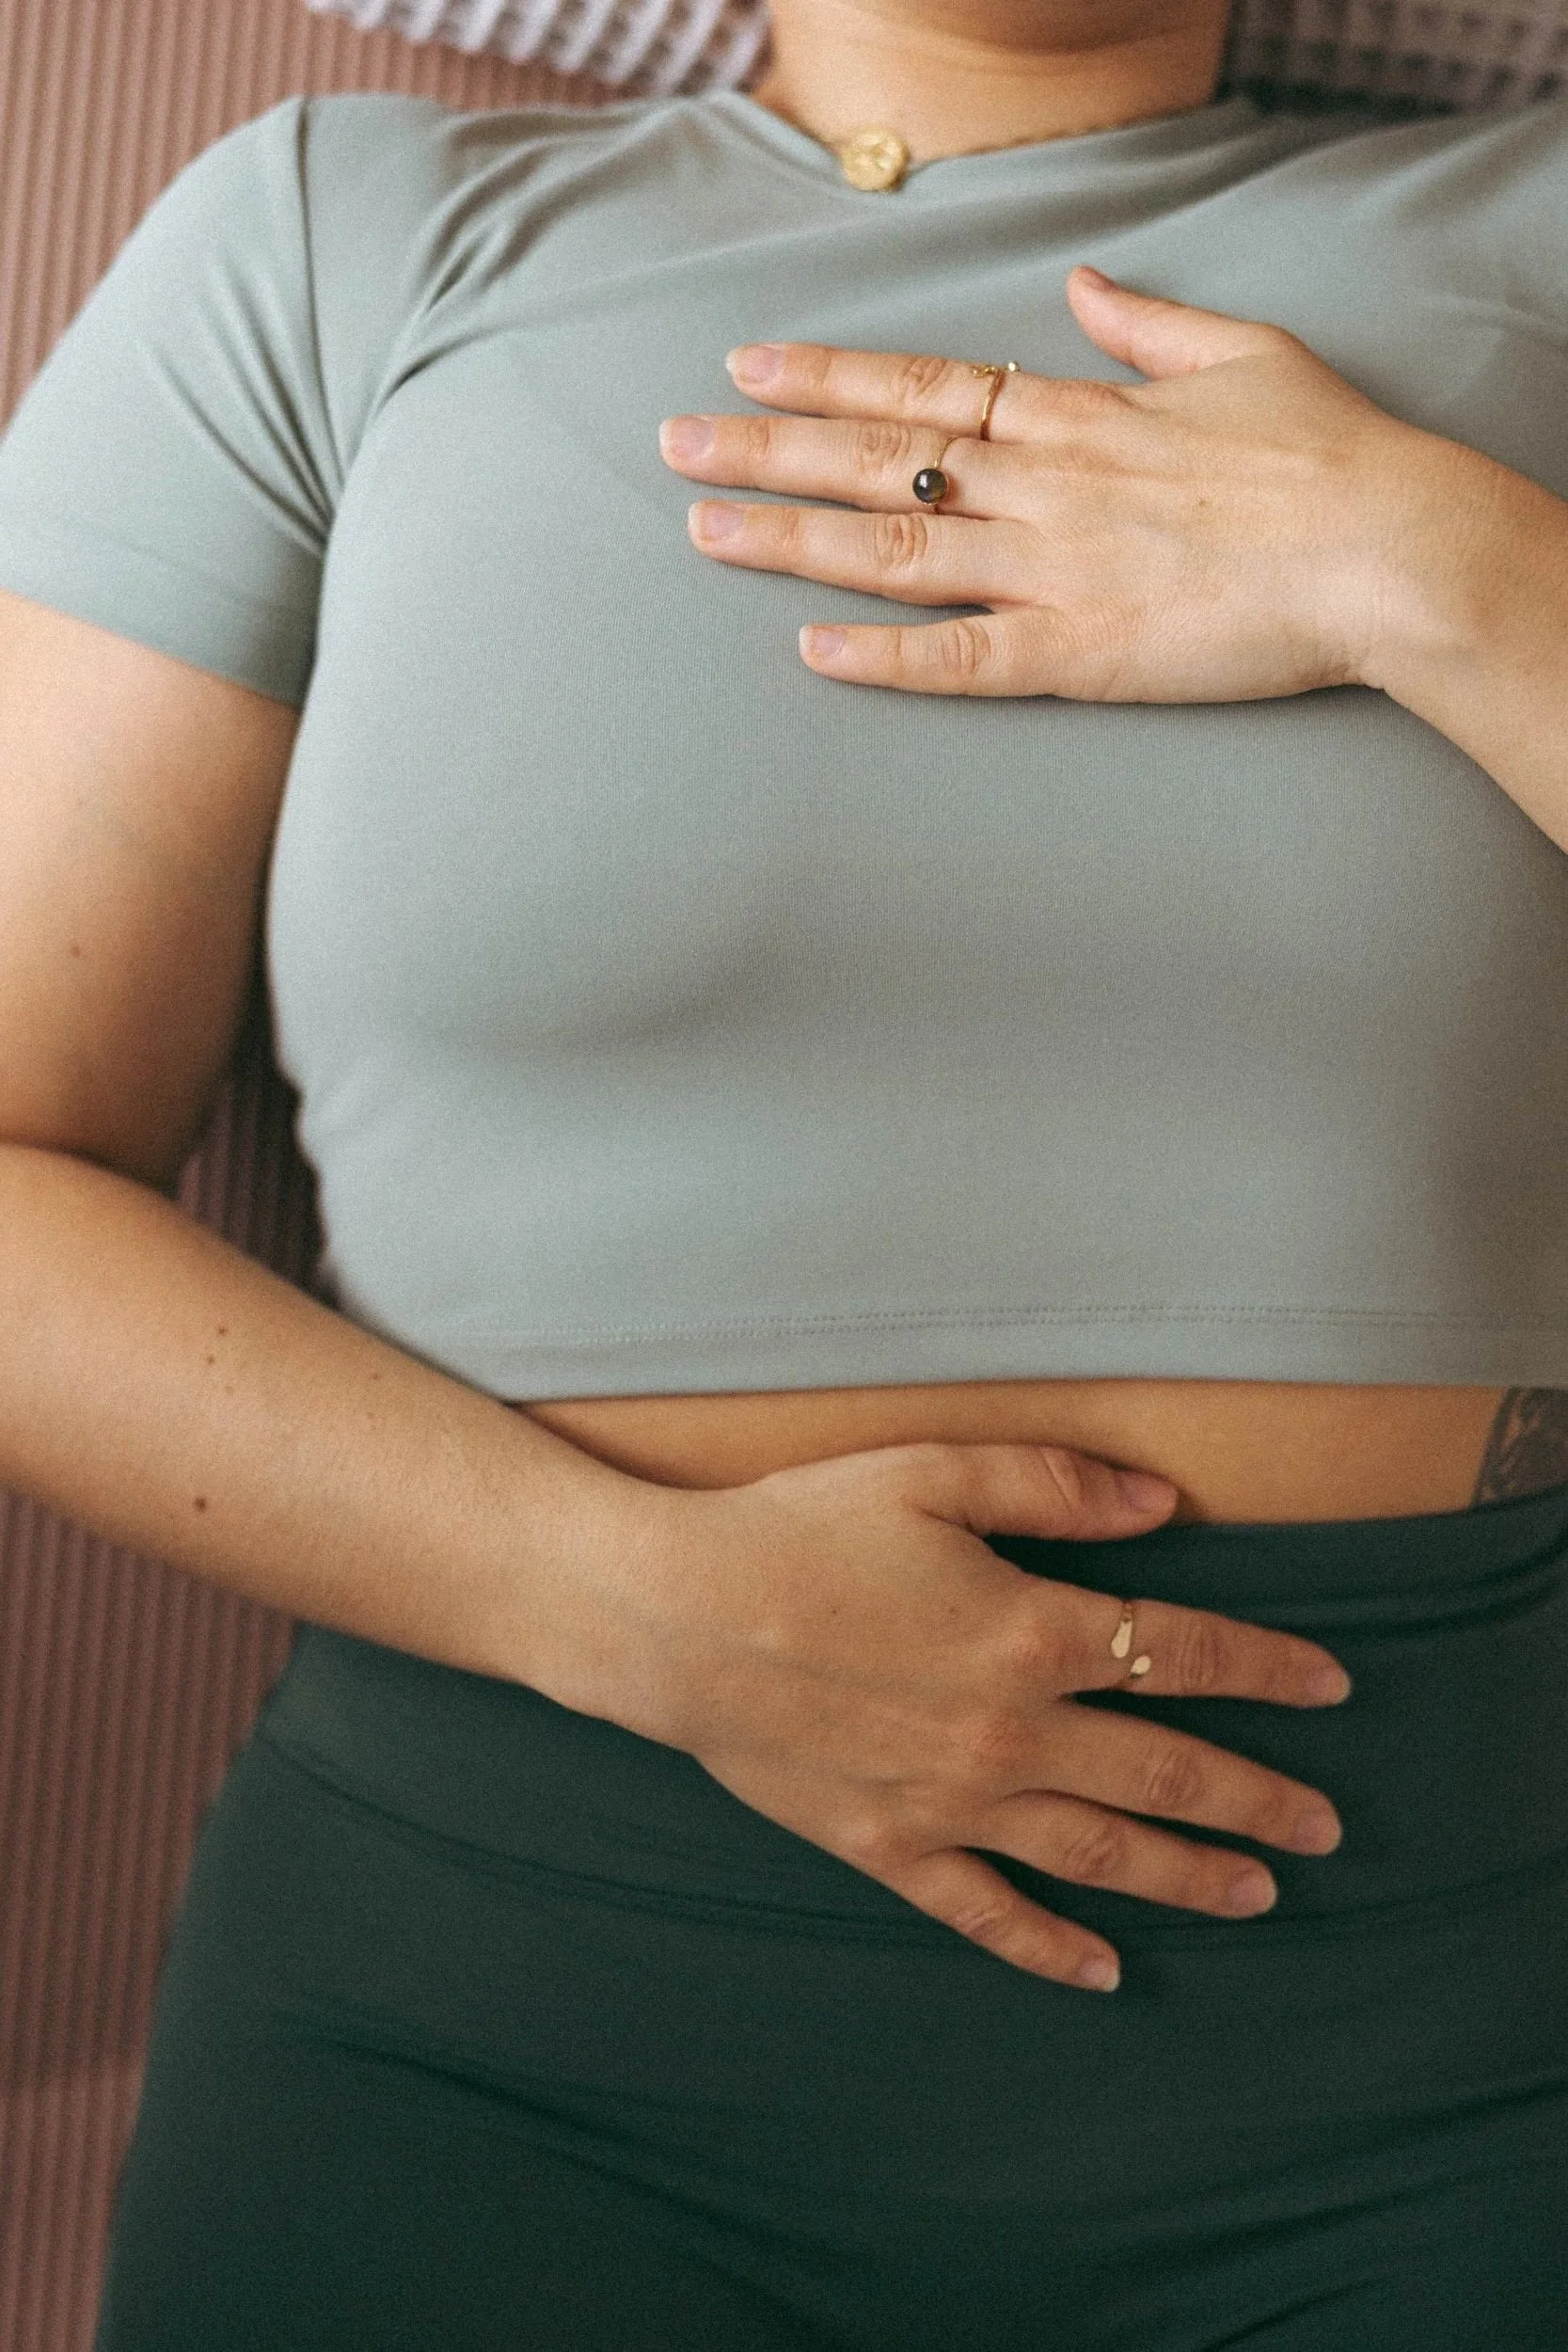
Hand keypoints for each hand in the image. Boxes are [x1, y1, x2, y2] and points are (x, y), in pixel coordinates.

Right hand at [612, 1441, 1348, 1990]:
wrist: (673, 1618)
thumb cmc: (799, 1529)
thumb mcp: (930, 1471)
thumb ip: (1053, 1484)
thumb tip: (1161, 1501)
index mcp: (1030, 1630)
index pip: (1182, 1651)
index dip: (1267, 1666)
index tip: (1332, 1684)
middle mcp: (1010, 1731)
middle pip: (1166, 1770)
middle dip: (1258, 1797)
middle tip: (1328, 1825)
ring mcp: (952, 1802)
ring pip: (1100, 1852)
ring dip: (1188, 1875)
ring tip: (1259, 1891)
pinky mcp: (889, 1847)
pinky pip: (987, 1912)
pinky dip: (1050, 1947)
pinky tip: (1104, 1971)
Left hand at [659, 267, 1447, 702]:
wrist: (1390, 548)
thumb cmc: (1331, 454)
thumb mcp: (1242, 354)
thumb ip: (1146, 325)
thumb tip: (1080, 290)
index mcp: (1078, 416)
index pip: (924, 387)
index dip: (829, 376)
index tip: (751, 364)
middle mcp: (1045, 486)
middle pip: (879, 459)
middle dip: (769, 448)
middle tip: (675, 445)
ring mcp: (1056, 572)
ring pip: (896, 550)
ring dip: (792, 539)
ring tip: (704, 526)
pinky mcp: (1084, 654)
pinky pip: (965, 658)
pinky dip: (887, 659)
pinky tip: (813, 654)